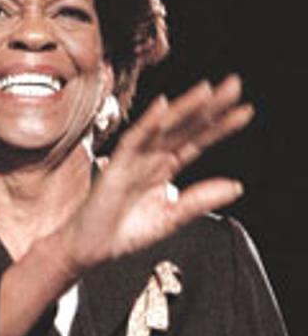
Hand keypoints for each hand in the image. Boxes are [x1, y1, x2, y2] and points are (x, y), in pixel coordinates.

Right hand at [62, 74, 252, 272]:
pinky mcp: (116, 167)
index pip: (196, 142)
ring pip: (162, 129)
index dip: (220, 127)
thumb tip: (236, 186)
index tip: (245, 111)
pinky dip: (147, 124)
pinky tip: (163, 108)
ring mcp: (134, 160)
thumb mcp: (171, 218)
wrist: (91, 249)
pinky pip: (133, 141)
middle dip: (208, 107)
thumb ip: (199, 200)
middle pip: (184, 128)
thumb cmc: (123, 232)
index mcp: (164, 169)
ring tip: (206, 91)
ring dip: (183, 109)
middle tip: (233, 85)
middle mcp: (151, 159)